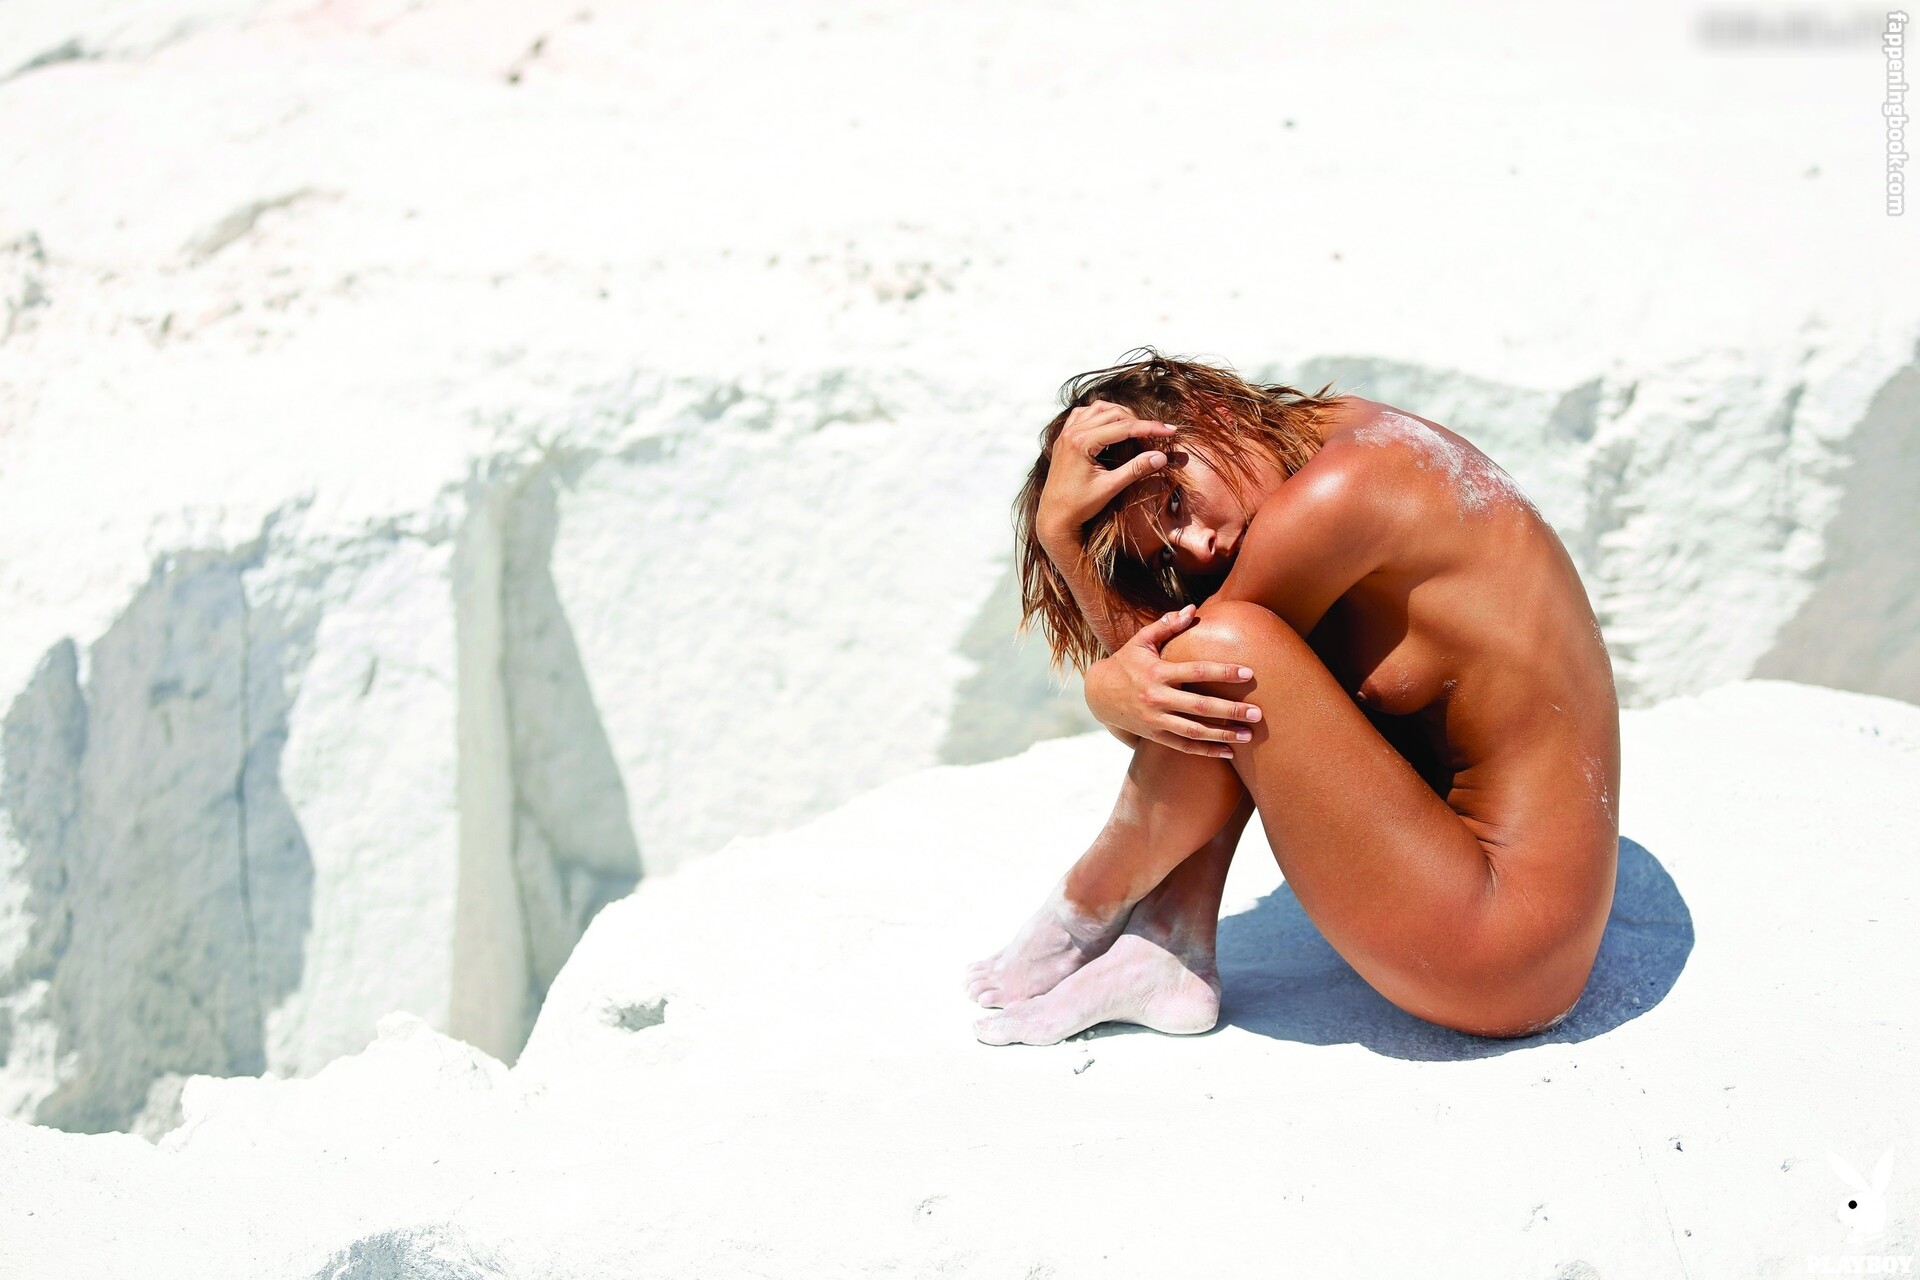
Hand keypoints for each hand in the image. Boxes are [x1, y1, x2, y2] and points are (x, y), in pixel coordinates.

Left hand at [1036, 400, 1178, 544]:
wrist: (1053, 517)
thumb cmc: (1079, 506)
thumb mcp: (1110, 487)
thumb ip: (1136, 470)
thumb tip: (1161, 457)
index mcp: (1081, 442)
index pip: (1124, 427)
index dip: (1150, 428)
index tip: (1170, 430)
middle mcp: (1071, 432)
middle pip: (1113, 413)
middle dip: (1137, 421)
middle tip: (1156, 436)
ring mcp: (1066, 433)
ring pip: (1098, 408)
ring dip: (1120, 414)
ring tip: (1137, 428)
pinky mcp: (1064, 438)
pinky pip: (1084, 414)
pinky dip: (1101, 415)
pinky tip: (1112, 426)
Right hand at [1084, 606, 1261, 757]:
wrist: (1099, 695)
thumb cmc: (1126, 663)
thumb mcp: (1142, 641)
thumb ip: (1167, 625)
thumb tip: (1192, 608)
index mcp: (1157, 672)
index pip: (1196, 671)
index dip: (1223, 672)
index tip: (1249, 673)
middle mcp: (1157, 698)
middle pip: (1199, 706)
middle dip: (1230, 710)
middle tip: (1258, 713)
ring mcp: (1155, 720)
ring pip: (1193, 731)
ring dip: (1223, 735)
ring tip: (1249, 736)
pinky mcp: (1155, 736)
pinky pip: (1183, 747)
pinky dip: (1206, 751)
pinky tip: (1229, 753)